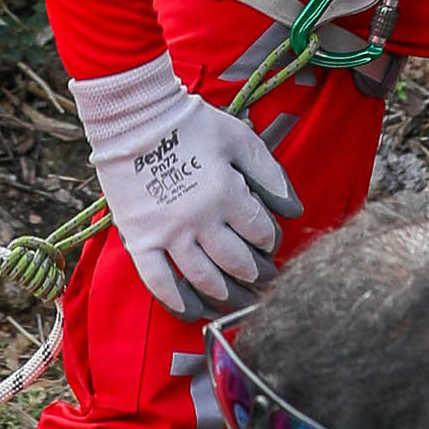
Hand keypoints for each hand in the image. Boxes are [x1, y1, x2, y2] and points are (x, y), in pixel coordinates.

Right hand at [73, 54, 297, 319]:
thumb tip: (295, 211)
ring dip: (226, 295)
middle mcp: (201, 221)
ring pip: (204, 278)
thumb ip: (271, 174)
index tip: (267, 245)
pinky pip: (159, 282)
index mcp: (228, 194)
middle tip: (264, 282)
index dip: (269, 242)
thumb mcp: (240, 139)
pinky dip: (177, 302)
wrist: (133, 117)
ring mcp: (169, 234)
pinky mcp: (140, 240)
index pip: (260, 234)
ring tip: (239, 301)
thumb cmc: (191, 124)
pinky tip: (192, 311)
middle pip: (238, 263)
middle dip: (256, 275)